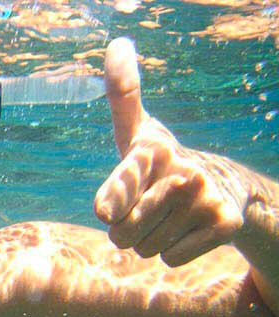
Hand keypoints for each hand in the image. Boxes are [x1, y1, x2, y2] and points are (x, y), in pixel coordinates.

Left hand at [94, 38, 250, 266]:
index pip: (124, 179)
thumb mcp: (137, 132)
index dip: (115, 198)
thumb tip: (118, 43)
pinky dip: (172, 252)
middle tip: (143, 211)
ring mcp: (205, 197)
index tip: (106, 211)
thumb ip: (122, 97)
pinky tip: (185, 230)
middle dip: (125, 231)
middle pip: (121, 233)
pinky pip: (169, 258)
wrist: (223, 187)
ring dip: (148, 242)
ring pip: (144, 249)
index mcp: (151, 148)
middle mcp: (182, 169)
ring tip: (166, 217)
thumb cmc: (162, 162)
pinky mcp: (225, 224)